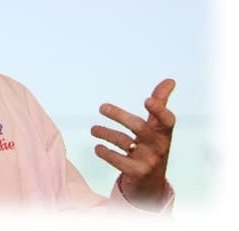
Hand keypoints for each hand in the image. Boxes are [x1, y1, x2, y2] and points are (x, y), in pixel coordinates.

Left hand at [91, 78, 175, 210]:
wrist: (151, 183)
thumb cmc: (152, 147)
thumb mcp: (158, 128)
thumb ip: (160, 104)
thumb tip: (170, 80)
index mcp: (164, 133)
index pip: (166, 120)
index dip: (158, 110)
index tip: (147, 100)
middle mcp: (159, 146)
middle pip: (139, 127)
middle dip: (119, 115)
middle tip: (102, 107)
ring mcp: (149, 160)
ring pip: (124, 142)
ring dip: (105, 133)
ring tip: (93, 129)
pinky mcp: (137, 172)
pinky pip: (118, 160)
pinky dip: (105, 153)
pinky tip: (98, 147)